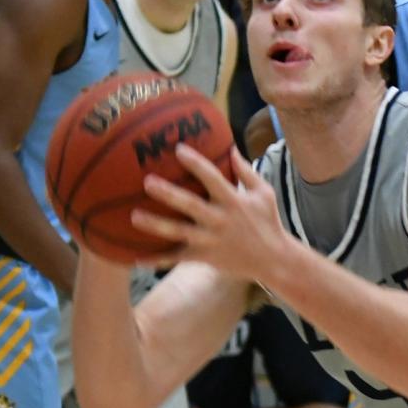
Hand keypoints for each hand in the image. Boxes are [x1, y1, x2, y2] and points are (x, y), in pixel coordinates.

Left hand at [133, 144, 287, 281]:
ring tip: (134, 217)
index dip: (195, 163)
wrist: (274, 259)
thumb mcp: (264, 193)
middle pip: (190, 205)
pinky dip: (156, 260)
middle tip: (147, 182)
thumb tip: (230, 147)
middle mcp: (220, 220)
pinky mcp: (204, 257)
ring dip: (156, 225)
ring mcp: (210, 240)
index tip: (178, 149)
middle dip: (169, 194)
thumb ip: (246, 171)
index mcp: (233, 201)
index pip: (212, 178)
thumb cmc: (268, 222)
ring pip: (179, 232)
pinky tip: (135, 258)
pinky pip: (177, 258)